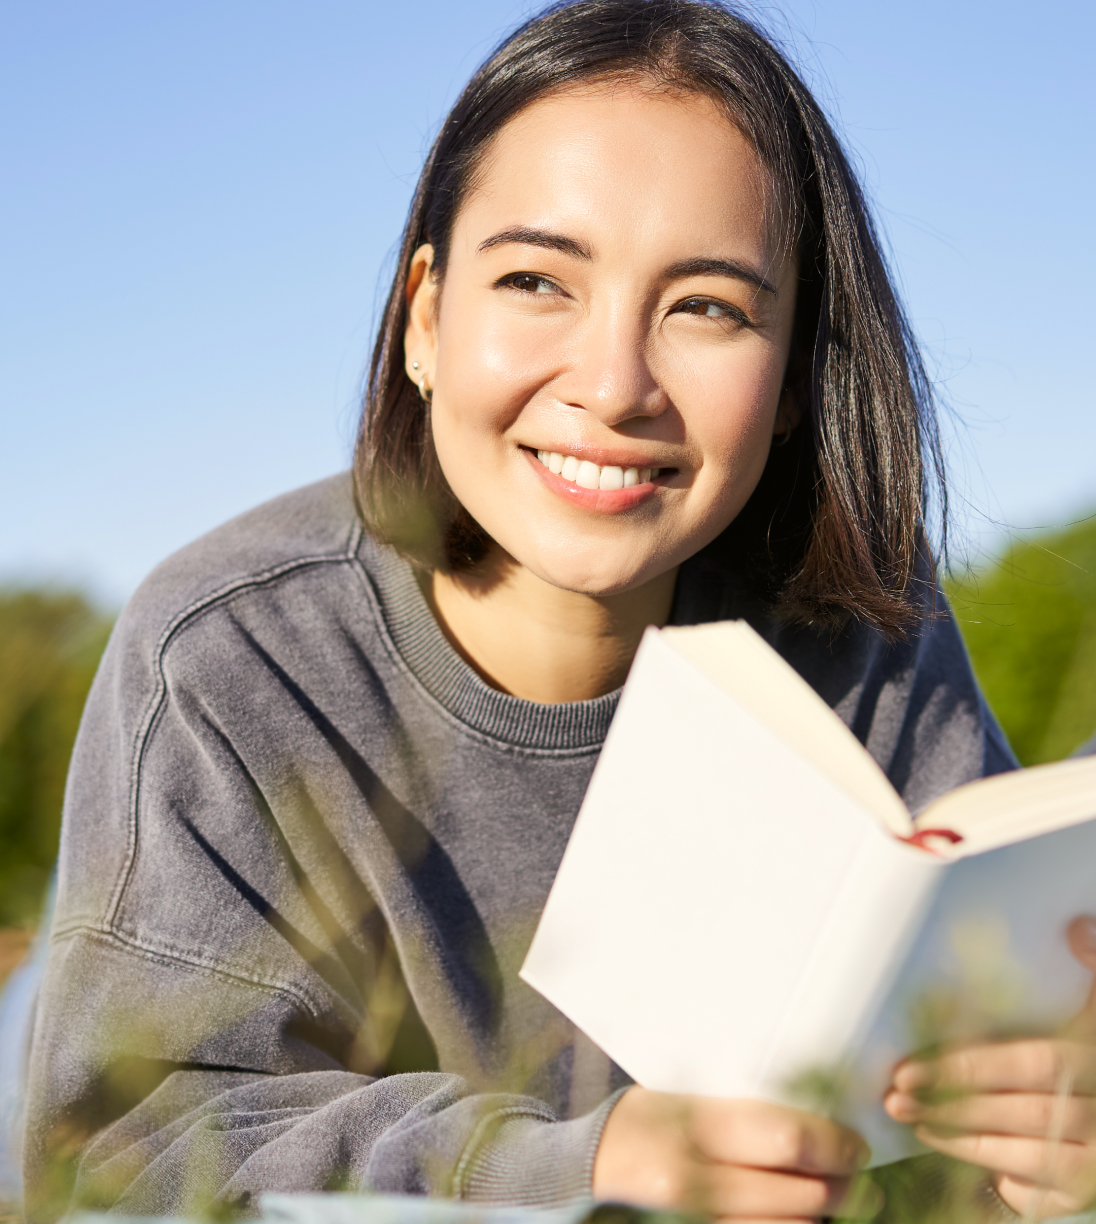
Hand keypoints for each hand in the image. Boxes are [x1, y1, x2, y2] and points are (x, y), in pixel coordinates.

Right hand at [593, 1086, 880, 1221]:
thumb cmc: (645, 1119)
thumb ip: (744, 1115)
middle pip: (798, 1191)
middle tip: (860, 1176)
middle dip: (842, 1187)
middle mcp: (695, 1176)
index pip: (785, 1138)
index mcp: (694, 1124)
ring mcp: (695, 1216)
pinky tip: (799, 1215)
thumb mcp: (687, 1100)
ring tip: (837, 1198)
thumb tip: (817, 1127)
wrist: (589, 1162)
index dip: (834, 1144)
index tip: (857, 1144)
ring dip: (821, 1215)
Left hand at [884, 914, 1095, 1218]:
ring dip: (958, 1140)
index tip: (908, 1070)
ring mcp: (1094, 1160)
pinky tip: (953, 1151)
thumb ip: (1090, 967)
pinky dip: (998, 1178)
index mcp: (1089, 1058)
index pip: (1025, 1066)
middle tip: (895, 1095)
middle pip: (1017, 1114)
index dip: (964, 1068)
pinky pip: (1037, 1195)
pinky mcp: (1084, 1192)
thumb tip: (1075, 927)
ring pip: (1023, 1157)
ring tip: (908, 1117)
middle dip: (950, 1106)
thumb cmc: (1092, 1047)